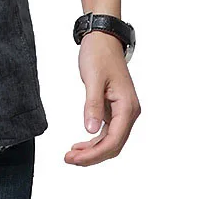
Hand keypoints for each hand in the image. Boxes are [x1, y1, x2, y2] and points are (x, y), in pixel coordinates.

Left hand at [65, 30, 140, 165]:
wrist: (103, 39)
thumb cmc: (99, 54)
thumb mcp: (93, 79)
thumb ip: (92, 105)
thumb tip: (91, 130)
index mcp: (127, 107)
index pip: (113, 141)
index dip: (94, 154)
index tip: (75, 158)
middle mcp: (129, 112)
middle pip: (113, 145)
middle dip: (92, 156)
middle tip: (69, 159)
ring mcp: (122, 111)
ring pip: (110, 140)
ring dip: (92, 150)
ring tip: (72, 155)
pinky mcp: (114, 108)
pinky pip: (107, 131)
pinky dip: (94, 139)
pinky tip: (81, 144)